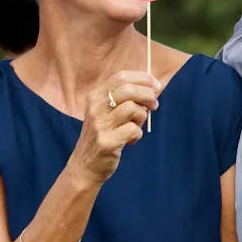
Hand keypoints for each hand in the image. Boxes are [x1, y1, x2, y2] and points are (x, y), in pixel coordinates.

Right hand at [67, 70, 161, 186]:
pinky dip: (138, 133)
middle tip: (154, 105)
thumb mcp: (104, 112)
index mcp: (95, 96)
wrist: (85, 165)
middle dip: (148, 95)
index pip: (121, 76)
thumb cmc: (101, 134)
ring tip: (137, 125)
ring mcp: (100, 125)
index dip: (142, 78)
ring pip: (132, 108)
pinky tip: (132, 139)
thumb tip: (151, 86)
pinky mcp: (107, 142)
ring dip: (142, 116)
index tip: (156, 85)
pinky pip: (133, 130)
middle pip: (128, 90)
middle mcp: (95, 108)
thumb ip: (122, 98)